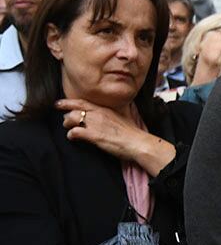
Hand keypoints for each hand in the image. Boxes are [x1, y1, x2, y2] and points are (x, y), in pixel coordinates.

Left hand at [57, 99, 173, 172]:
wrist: (137, 143)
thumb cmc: (131, 133)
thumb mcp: (122, 118)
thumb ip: (111, 114)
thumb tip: (109, 114)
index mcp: (104, 109)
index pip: (82, 102)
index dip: (68, 102)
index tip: (59, 103)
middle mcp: (98, 114)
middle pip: (74, 109)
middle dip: (66, 114)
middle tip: (63, 118)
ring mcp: (95, 124)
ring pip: (71, 119)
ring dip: (68, 125)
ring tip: (70, 129)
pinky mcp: (93, 135)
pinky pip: (74, 132)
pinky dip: (71, 135)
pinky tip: (73, 138)